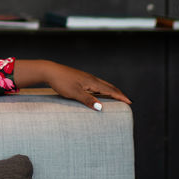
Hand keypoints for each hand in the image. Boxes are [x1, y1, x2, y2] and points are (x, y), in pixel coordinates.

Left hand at [14, 59, 130, 110]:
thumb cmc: (61, 82)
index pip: (110, 90)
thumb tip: (101, 108)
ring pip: (101, 84)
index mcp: (92, 82)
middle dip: (118, 93)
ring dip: (110, 90)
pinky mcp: (79, 78)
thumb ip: (88, 100)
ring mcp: (85, 77)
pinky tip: (98, 92)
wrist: (49, 71)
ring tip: (116, 96)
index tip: (129, 102)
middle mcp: (90, 78)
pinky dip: (102, 88)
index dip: (120, 97)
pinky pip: (95, 84)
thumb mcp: (74, 93)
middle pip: (108, 86)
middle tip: (126, 100)